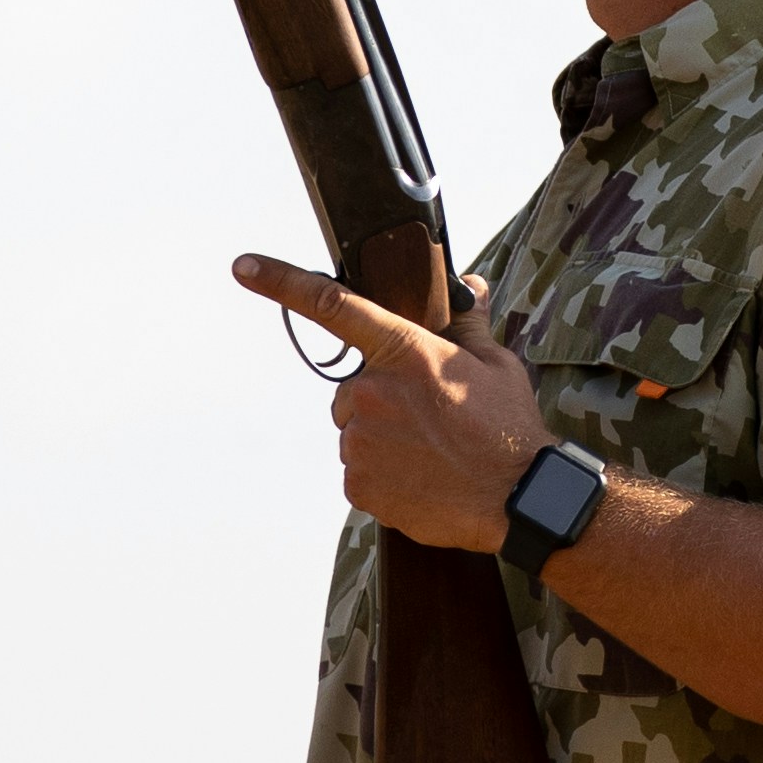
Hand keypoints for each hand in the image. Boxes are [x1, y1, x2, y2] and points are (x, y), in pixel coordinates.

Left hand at [233, 254, 547, 552]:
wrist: (518, 496)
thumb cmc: (508, 426)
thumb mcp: (495, 365)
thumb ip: (469, 324)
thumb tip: (469, 287)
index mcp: (405, 350)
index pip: (333, 305)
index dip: (281, 282)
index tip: (244, 266)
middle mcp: (372, 391)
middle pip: (353, 390)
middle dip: (381, 402)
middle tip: (427, 421)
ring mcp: (361, 439)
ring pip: (356, 432)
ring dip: (382, 440)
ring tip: (430, 454)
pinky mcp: (358, 483)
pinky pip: (357, 472)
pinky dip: (382, 476)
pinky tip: (419, 478)